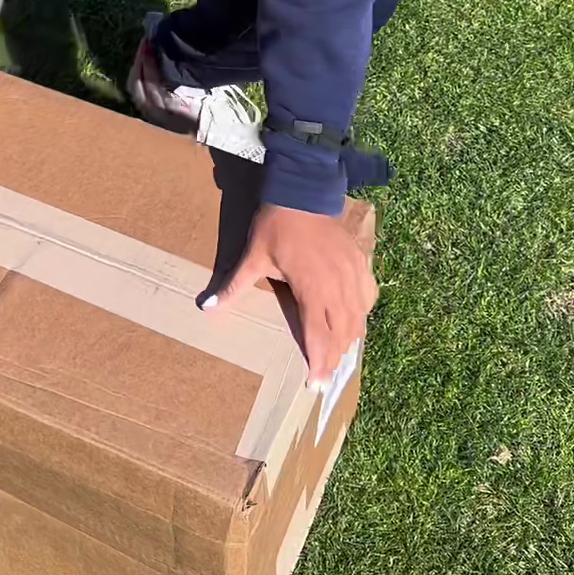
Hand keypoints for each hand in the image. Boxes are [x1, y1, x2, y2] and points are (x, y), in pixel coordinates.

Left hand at [209, 203, 377, 385]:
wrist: (303, 190)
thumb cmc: (277, 225)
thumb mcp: (253, 256)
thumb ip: (233, 286)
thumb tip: (206, 307)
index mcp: (313, 290)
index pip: (319, 337)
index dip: (319, 363)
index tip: (315, 384)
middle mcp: (338, 287)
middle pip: (342, 333)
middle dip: (334, 358)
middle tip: (326, 377)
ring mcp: (352, 274)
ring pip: (358, 318)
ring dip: (349, 340)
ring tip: (340, 356)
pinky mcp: (360, 261)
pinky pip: (367, 296)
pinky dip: (362, 313)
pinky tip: (356, 321)